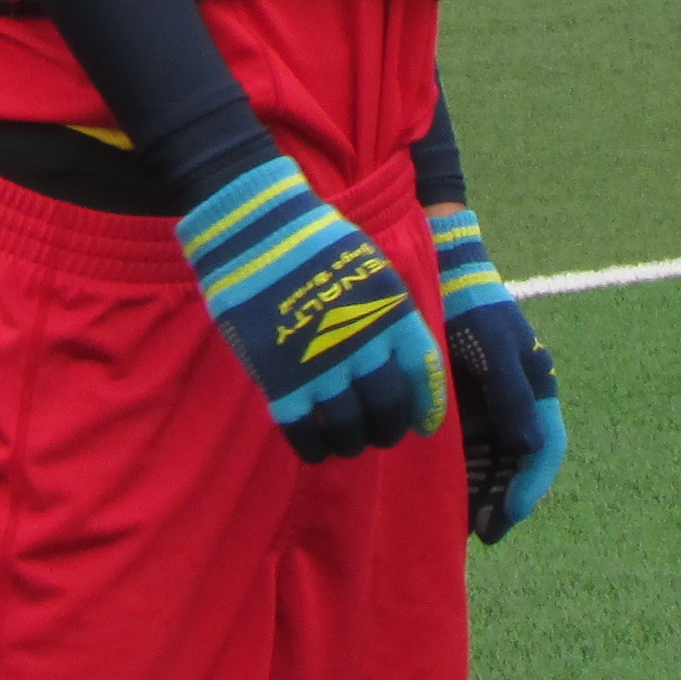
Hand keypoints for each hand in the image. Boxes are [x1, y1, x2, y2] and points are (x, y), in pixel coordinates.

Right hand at [179, 153, 441, 460]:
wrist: (254, 230)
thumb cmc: (313, 241)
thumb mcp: (370, 268)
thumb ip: (385, 314)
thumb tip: (393, 356)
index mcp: (392, 313)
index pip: (423, 373)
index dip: (426, 405)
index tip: (423, 425)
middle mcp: (365, 345)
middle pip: (388, 408)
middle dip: (388, 428)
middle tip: (380, 434)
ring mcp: (322, 367)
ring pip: (349, 429)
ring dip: (352, 443)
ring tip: (347, 443)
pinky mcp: (281, 382)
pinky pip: (304, 432)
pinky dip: (313, 448)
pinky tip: (314, 449)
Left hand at [425, 201, 567, 542]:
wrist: (440, 281)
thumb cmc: (474, 311)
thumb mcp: (498, 347)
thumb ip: (513, 395)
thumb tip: (531, 447)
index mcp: (537, 393)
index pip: (545, 449)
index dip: (531, 484)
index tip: (513, 512)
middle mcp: (516, 409)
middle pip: (518, 467)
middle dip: (505, 501)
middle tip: (486, 531)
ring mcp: (488, 414)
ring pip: (492, 467)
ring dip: (484, 497)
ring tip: (466, 527)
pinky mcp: (460, 415)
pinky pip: (466, 455)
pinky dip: (462, 479)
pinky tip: (447, 500)